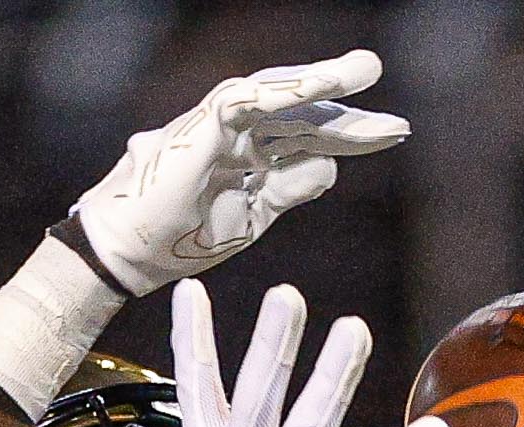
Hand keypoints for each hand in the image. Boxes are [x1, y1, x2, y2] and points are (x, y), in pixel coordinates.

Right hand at [76, 52, 408, 296]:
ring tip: (358, 71)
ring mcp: (216, 128)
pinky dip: (275, 93)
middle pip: (300, 110)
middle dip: (344, 101)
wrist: (127, 257)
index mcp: (251, 155)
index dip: (352, 133)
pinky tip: (312, 86)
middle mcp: (237, 133)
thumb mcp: (250, 219)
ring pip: (273, 92)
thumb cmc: (180, 238)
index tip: (396, 132)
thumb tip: (330, 168)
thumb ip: (287, 190)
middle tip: (384, 83)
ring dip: (316, 81)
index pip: (310, 136)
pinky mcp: (196, 131)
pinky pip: (240, 102)